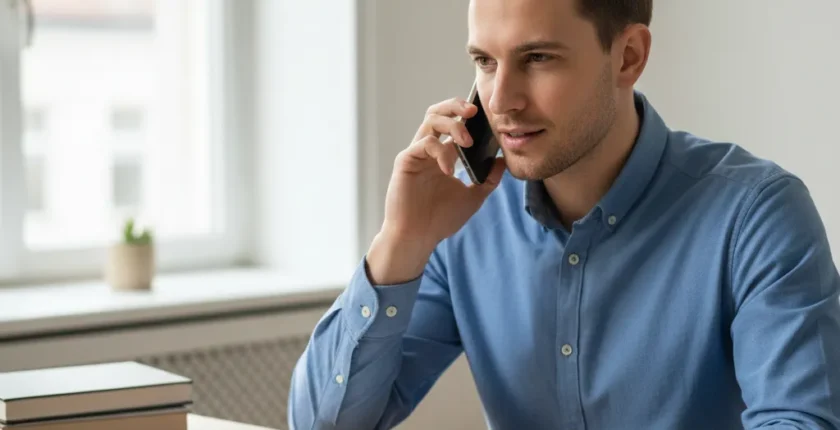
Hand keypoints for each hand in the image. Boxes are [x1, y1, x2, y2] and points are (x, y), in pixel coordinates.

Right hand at [366, 97, 505, 284]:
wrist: (418, 238)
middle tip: (474, 111)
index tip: (487, 117)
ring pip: (430, 120)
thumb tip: (503, 161)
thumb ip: (488, 180)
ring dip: (452, 124)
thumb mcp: (473, 198)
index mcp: (442, 155)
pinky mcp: (406, 161)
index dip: (468, 116)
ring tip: (467, 140)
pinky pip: (424, 143)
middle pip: (438, 112)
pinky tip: (449, 169)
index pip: (453, 123)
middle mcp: (428, 150)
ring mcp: (416, 154)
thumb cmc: (439, 219)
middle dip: (456, 105)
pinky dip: (440, 151)